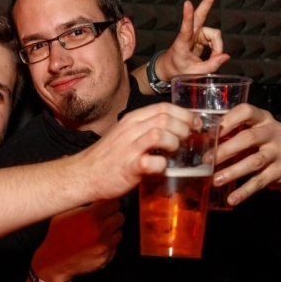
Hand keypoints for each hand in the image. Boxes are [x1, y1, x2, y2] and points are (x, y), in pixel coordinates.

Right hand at [30, 200, 123, 281]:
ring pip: (119, 233)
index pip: (114, 203)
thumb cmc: (57, 236)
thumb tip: (94, 194)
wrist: (53, 261)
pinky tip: (95, 245)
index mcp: (90, 216)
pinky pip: (114, 247)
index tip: (106, 207)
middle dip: (112, 217)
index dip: (109, 204)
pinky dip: (107, 246)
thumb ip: (81, 203)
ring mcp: (103, 245)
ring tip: (97, 233)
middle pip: (120, 217)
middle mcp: (99, 230)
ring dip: (110, 232)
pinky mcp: (105, 257)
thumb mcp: (64, 213)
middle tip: (102, 220)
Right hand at [75, 103, 198, 199]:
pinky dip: (162, 166)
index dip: (185, 114)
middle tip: (187, 140)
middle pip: (165, 118)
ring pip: (160, 134)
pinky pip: (152, 163)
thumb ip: (148, 129)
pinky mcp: (129, 168)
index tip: (195, 123)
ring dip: (174, 143)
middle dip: (183, 128)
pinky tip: (161, 169)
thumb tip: (177, 130)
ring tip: (174, 152)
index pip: (164, 107)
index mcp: (133, 119)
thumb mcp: (127, 134)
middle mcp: (131, 130)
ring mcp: (129, 148)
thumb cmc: (110, 156)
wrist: (85, 174)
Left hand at [153, 0, 230, 79]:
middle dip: (208, 1)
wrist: (169, 68)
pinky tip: (214, 55)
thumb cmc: (177, 69)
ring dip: (217, 46)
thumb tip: (225, 56)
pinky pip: (215, 39)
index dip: (188, 16)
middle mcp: (190, 34)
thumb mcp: (193, 72)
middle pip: (200, 15)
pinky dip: (217, 48)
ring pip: (214, 34)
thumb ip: (210, 65)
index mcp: (182, 43)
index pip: (186, 28)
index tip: (187, 4)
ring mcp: (196, 34)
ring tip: (214, 58)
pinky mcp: (201, 36)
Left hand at [211, 104, 280, 205]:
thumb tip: (201, 141)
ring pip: (254, 162)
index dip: (228, 121)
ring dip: (233, 172)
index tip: (210, 134)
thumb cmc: (260, 145)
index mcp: (264, 118)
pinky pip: (259, 182)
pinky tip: (232, 199)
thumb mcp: (251, 132)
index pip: (246, 111)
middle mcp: (274, 132)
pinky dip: (244, 191)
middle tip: (207, 160)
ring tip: (215, 180)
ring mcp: (279, 152)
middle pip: (249, 138)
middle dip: (225, 150)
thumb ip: (232, 133)